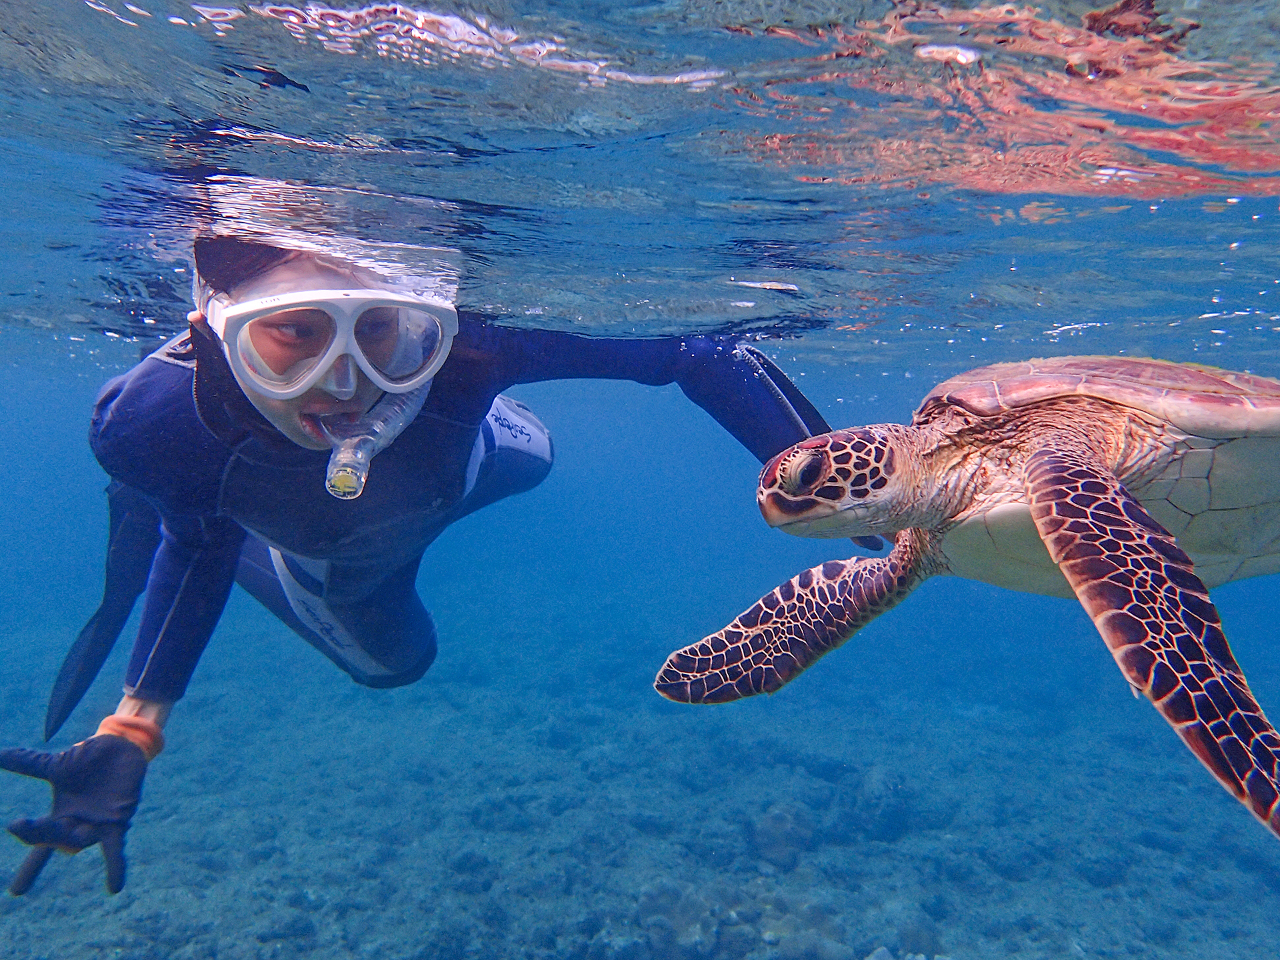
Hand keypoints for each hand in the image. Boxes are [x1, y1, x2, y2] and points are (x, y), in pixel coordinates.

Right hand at [0, 735, 147, 893]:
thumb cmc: (87, 761)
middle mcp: (76, 826)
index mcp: (59, 816)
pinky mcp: (119, 822)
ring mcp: (98, 826)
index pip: (36, 835)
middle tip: (24, 824)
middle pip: (55, 839)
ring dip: (73, 838)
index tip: (16, 824)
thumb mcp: (57, 764)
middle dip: (41, 833)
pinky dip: (115, 868)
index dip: (26, 833)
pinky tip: (113, 889)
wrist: (120, 747)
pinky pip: (115, 850)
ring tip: (68, 830)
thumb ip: (30, 764)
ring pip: (80, 840)